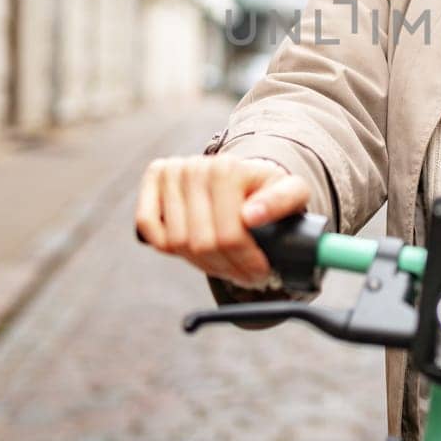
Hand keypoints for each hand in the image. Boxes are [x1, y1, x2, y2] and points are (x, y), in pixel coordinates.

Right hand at [134, 155, 310, 287]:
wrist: (243, 175)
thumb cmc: (268, 189)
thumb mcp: (292, 192)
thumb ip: (282, 201)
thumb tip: (251, 216)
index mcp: (227, 169)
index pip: (228, 235)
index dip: (246, 261)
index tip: (260, 271)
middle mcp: (195, 167)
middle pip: (202, 243)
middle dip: (226, 266)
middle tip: (243, 273)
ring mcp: (172, 171)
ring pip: (177, 242)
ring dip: (202, 262)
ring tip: (223, 261)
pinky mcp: (155, 178)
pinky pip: (148, 226)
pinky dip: (166, 245)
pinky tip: (191, 248)